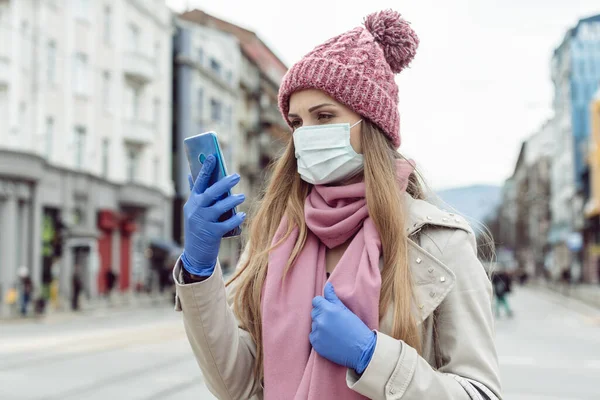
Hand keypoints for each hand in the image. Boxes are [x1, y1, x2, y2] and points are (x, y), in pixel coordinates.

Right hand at [181, 154, 245, 276]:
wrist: (195, 253)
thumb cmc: (198, 227)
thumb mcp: (193, 210)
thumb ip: (196, 193)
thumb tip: (191, 174)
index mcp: (192, 201)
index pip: (199, 181)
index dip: (205, 168)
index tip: (212, 156)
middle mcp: (196, 210)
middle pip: (211, 193)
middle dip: (223, 183)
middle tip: (236, 176)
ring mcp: (203, 222)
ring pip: (219, 208)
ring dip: (232, 201)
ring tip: (242, 196)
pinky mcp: (212, 234)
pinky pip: (226, 224)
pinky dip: (235, 219)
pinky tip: (242, 215)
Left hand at [310, 282, 376, 373]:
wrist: (361, 350)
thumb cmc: (356, 328)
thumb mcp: (345, 310)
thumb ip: (333, 297)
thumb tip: (327, 285)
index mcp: (328, 310)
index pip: (316, 301)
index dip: (322, 303)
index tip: (328, 308)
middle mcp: (320, 320)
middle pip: (314, 312)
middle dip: (321, 314)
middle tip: (334, 321)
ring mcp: (317, 333)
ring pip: (314, 324)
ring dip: (321, 326)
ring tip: (334, 331)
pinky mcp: (316, 344)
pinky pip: (313, 336)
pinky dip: (319, 337)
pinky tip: (330, 339)